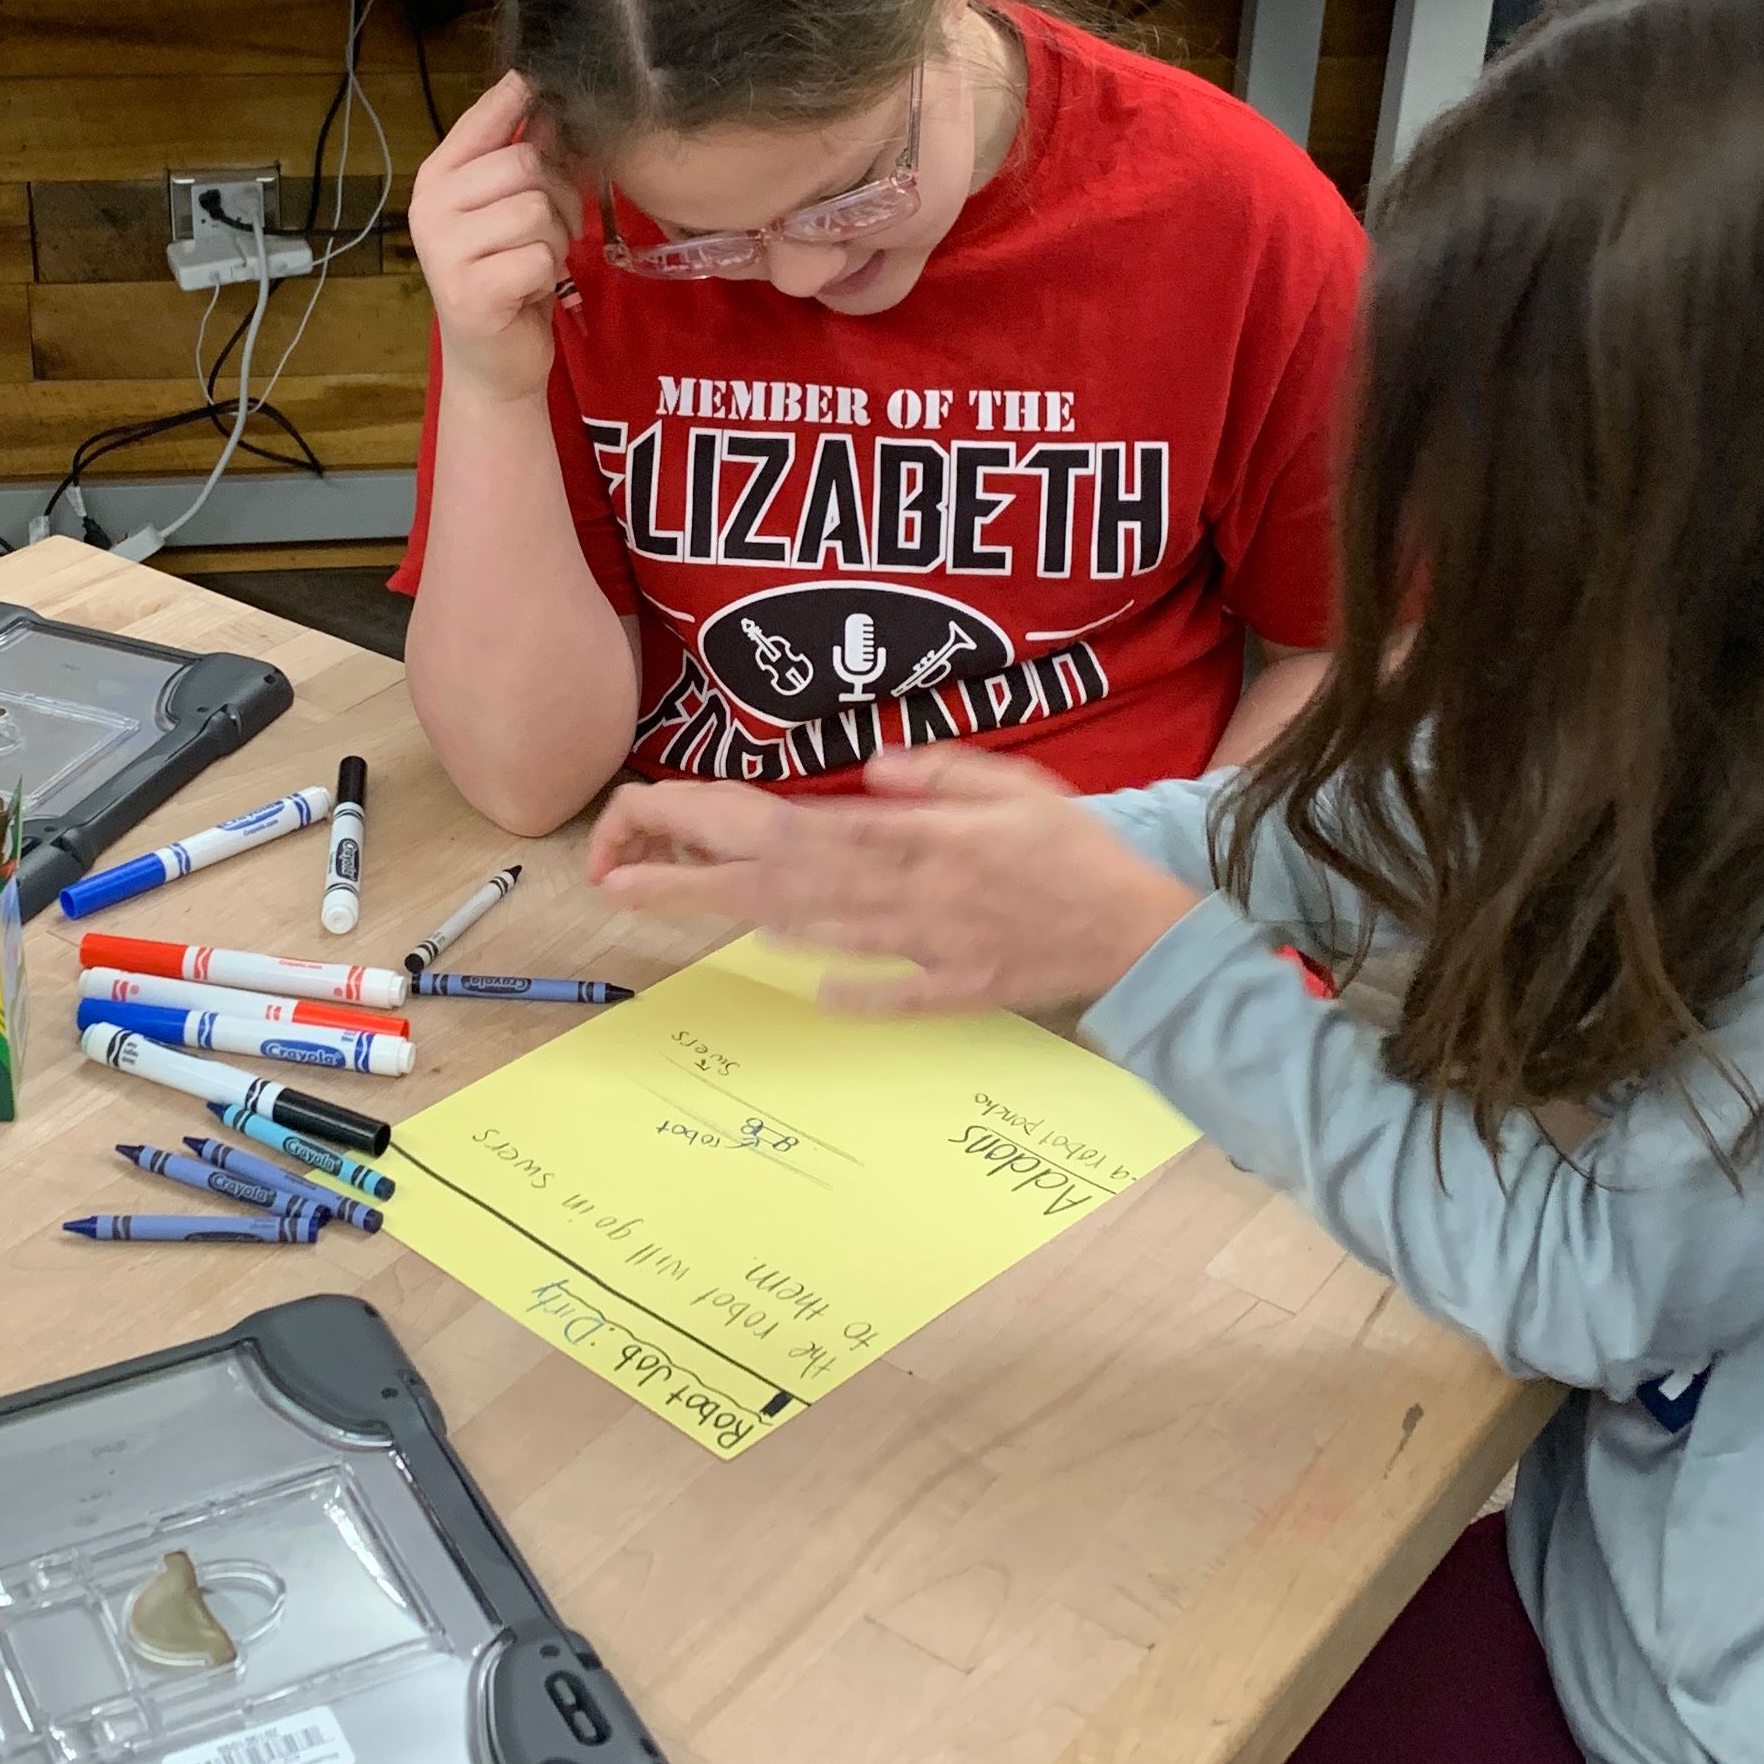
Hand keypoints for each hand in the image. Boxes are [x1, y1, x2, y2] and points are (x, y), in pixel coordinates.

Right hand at [409, 71, 584, 407]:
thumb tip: (553, 97)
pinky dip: (549, 274)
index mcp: (437, 176)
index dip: (524, 95)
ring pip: (537, 209)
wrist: (491, 360)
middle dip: (558, 197)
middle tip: (549, 232)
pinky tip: (528, 290)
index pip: (487, 113)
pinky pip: (539, 256)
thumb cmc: (506, 274)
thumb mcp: (515, 205)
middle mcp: (431, 207)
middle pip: (525, 162)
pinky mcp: (470, 291)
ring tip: (535, 261)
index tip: (546, 87)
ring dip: (555, 240)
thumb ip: (529, 152)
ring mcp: (445, 250)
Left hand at [588, 747, 1198, 1015]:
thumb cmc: (1077, 850)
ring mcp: (934, 946)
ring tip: (665, 918)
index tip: (659, 811)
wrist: (1148, 929)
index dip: (725, 821)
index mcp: (922, 836)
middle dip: (694, 879)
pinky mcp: (959, 989)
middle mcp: (914, 891)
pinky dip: (853, 990)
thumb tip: (876, 770)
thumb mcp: (1018, 786)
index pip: (802, 824)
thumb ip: (943, 776)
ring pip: (821, 934)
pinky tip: (806, 986)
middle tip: (615, 878)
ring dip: (737, 924)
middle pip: (786, 882)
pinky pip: (894, 994)